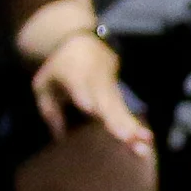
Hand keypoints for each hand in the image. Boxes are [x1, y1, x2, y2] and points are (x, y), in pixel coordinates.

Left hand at [33, 31, 152, 154]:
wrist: (85, 46)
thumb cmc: (60, 69)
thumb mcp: (44, 83)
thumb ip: (49, 109)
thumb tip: (59, 136)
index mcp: (74, 76)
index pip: (81, 88)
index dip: (85, 97)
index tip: (90, 108)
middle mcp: (97, 85)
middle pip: (107, 104)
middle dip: (117, 121)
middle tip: (127, 138)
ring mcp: (111, 91)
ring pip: (122, 110)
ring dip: (133, 128)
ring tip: (143, 144)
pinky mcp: (120, 98)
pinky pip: (127, 113)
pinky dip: (136, 126)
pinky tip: (146, 140)